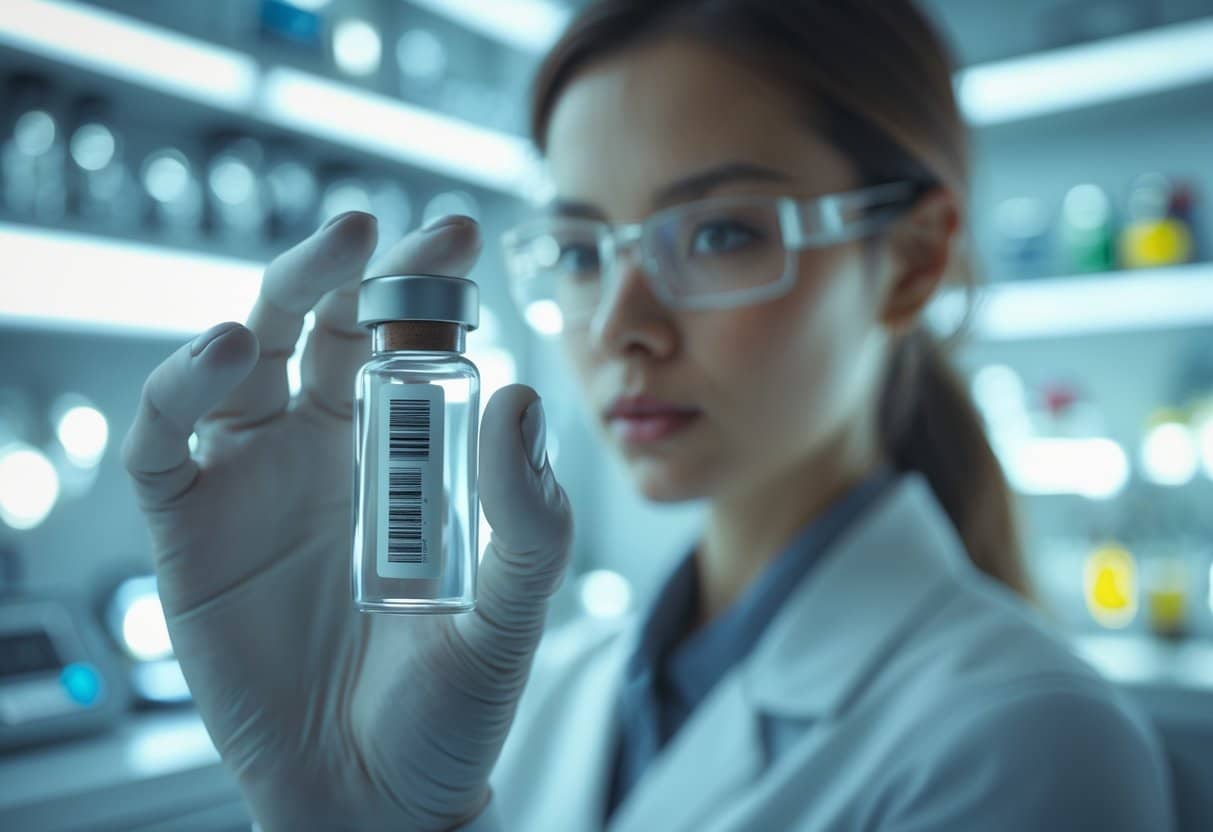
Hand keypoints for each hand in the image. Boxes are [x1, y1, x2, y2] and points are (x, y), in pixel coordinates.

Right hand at [122, 213, 573, 830]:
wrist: (377, 793)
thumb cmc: (449, 703)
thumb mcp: (512, 609)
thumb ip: (527, 516)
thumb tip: (520, 396)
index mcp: (402, 453)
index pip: (406, 340)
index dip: (425, 281)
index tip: (460, 233)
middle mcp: (323, 449)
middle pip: (322, 326)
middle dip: (352, 268)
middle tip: (385, 227)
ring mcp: (254, 481)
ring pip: (243, 358)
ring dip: (276, 299)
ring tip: (326, 262)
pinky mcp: (192, 528)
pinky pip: (167, 441)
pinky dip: (179, 387)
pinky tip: (223, 354)